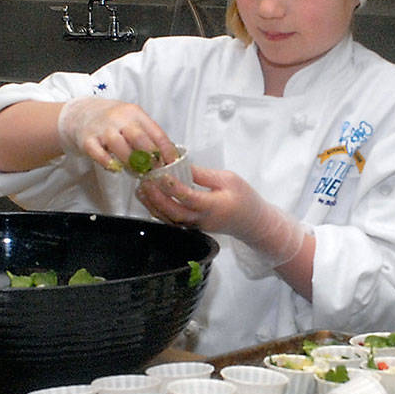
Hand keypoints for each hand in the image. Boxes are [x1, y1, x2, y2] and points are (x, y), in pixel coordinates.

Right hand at [56, 96, 177, 170]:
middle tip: (156, 172)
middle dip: (150, 158)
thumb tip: (167, 156)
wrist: (80, 113)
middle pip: (139, 139)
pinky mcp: (87, 140)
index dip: (166, 150)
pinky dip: (109, 163)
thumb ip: (147, 135)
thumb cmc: (112, 120)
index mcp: (135, 113)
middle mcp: (119, 118)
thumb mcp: (132, 120)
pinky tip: (116, 169)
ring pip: (120, 146)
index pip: (156, 132)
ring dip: (131, 162)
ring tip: (137, 172)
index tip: (172, 163)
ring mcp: (102, 129)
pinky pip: (99, 154)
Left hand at [137, 165, 307, 267]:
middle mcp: (202, 219)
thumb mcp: (228, 179)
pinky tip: (150, 200)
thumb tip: (181, 165)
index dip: (173, 187)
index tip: (161, 174)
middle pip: (174, 212)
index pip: (189, 197)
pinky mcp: (193, 227)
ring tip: (142, 189)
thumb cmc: (244, 198)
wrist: (252, 223)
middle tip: (145, 181)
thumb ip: (203, 174)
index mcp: (214, 205)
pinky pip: (172, 221)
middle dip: (157, 197)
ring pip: (170, 219)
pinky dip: (159, 211)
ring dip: (154, 205)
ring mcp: (196, 226)